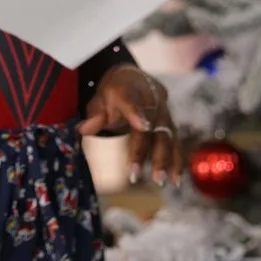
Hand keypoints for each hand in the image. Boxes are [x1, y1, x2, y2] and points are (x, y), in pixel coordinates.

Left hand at [77, 64, 176, 185]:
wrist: (135, 79)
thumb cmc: (114, 93)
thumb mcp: (100, 99)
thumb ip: (95, 115)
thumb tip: (84, 130)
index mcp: (128, 91)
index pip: (132, 102)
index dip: (137, 114)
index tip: (142, 126)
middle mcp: (150, 101)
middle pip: (151, 126)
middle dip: (144, 151)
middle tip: (134, 174)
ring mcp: (163, 113)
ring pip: (167, 136)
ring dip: (164, 160)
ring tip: (159, 181)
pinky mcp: (170, 125)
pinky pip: (175, 143)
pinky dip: (177, 162)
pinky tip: (175, 181)